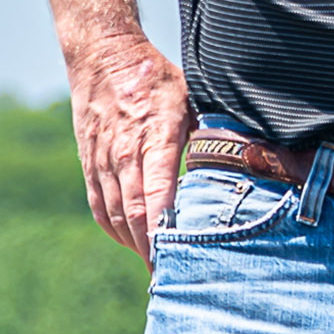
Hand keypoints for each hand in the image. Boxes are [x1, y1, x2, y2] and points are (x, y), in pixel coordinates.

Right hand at [69, 29, 191, 255]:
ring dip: (135, 244)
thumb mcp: (192, 98)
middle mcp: (123, 154)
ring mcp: (102, 162)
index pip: (157, 194)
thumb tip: (244, 160)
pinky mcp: (89, 165)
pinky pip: (101, 208)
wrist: (102, 56)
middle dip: (152, 250)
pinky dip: (116, 230)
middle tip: (172, 276)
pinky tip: (133, 240)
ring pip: (115, 216)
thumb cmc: (155, 78)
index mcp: (155, 137)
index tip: (177, 256)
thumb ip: (210, 134)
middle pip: (135, 214)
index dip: (166, 230)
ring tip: (157, 264)